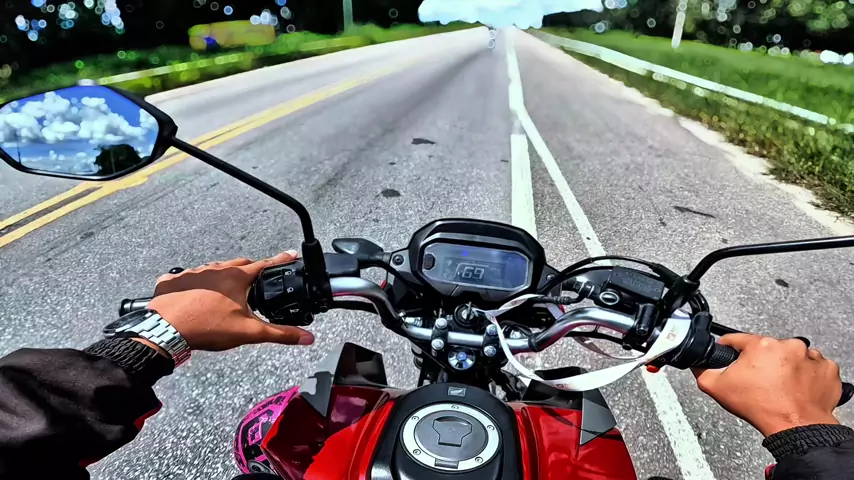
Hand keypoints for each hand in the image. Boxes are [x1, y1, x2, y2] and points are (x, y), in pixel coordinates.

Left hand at [146, 251, 313, 351]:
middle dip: (251, 270)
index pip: (265, 264)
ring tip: (227, 293)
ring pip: (214, 270)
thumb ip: (280, 334)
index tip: (290, 255)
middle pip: (239, 264)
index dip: (280, 260)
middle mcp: (215, 269)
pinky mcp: (173, 281)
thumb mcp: (249, 332)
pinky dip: (195, 284)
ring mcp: (192, 273)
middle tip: (257, 280)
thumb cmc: (207, 328)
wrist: (166, 332)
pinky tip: (196, 296)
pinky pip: (187, 278)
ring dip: (223, 277)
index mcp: (236, 277)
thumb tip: (306, 337)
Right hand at [693, 334, 840, 436]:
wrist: (796, 427)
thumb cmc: (762, 407)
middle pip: (766, 349)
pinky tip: (796, 388)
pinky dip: (805, 375)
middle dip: (761, 362)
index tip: (732, 359)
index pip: (737, 339)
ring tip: (779, 386)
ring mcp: (811, 357)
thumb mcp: (717, 388)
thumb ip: (702, 371)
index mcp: (761, 344)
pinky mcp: (827, 370)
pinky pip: (813, 367)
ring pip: (791, 356)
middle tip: (758, 381)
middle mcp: (788, 345)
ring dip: (785, 367)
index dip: (730, 350)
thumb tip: (698, 364)